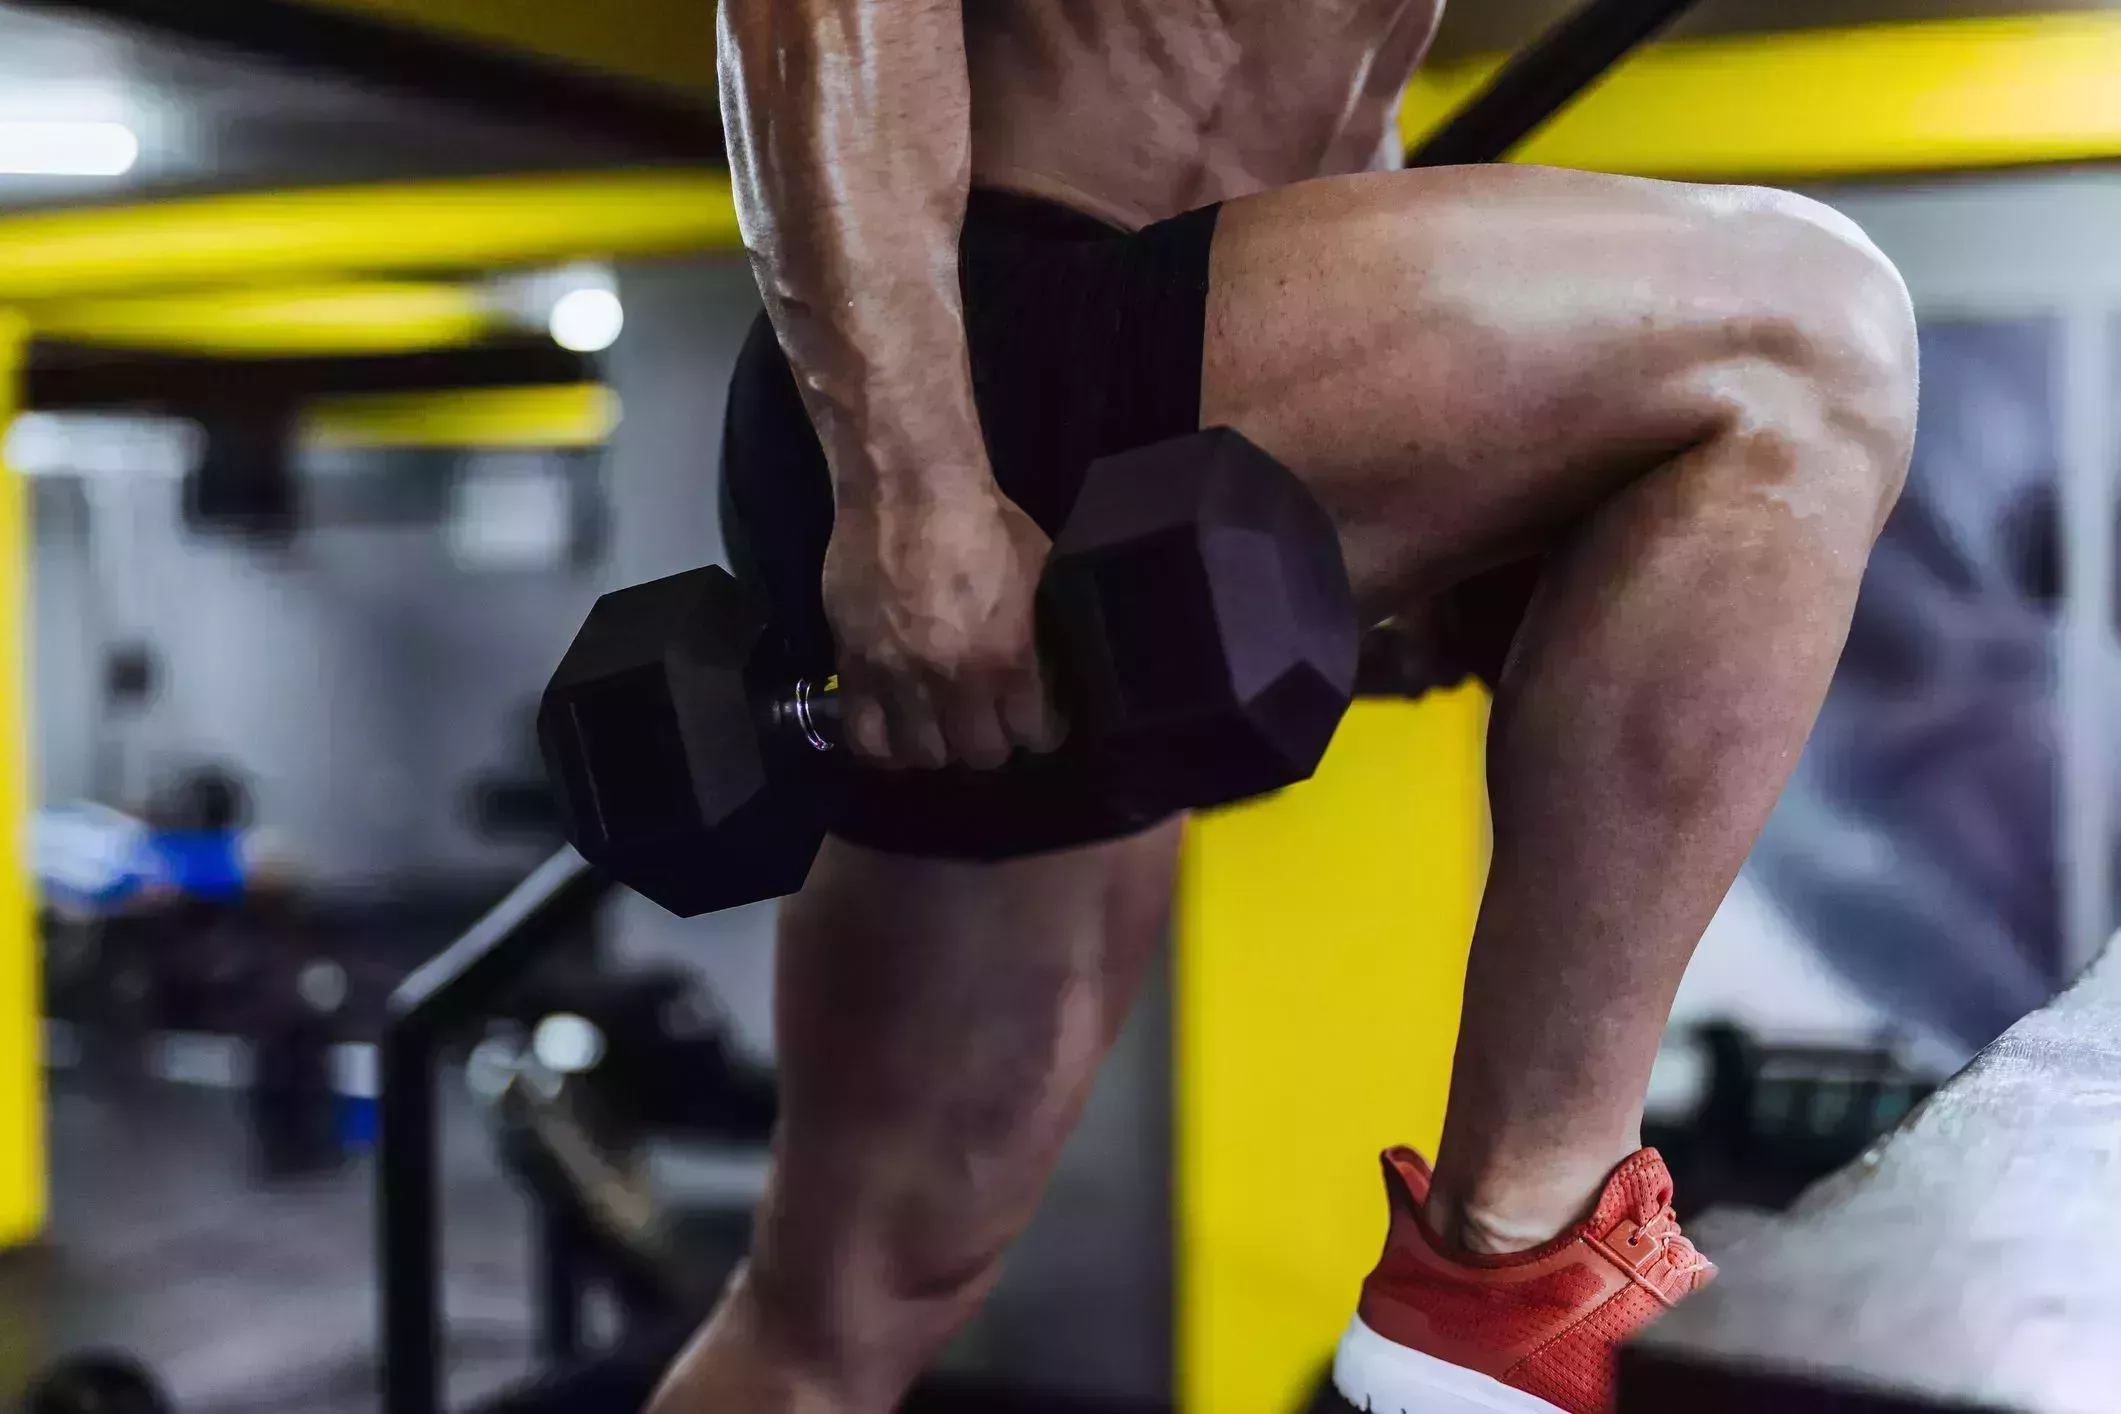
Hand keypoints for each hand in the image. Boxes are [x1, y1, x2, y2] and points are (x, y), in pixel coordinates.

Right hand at [822, 485, 1065, 769]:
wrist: (906, 486)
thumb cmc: (982, 519)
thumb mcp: (1036, 572)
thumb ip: (1038, 628)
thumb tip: (1048, 662)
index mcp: (1005, 657)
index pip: (1030, 734)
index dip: (1039, 732)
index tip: (1037, 724)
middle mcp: (951, 680)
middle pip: (978, 755)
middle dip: (990, 743)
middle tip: (989, 724)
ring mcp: (897, 677)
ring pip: (922, 755)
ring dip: (938, 747)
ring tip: (942, 729)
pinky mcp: (853, 666)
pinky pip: (864, 735)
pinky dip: (883, 745)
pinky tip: (897, 733)